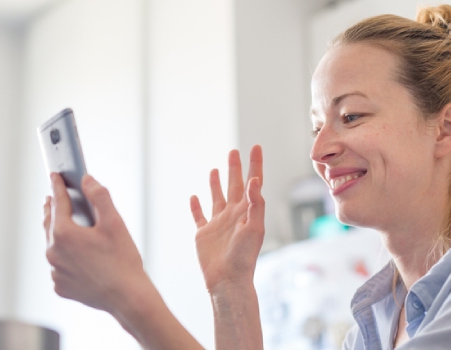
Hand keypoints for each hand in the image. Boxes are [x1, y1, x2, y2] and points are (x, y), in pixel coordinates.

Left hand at [43, 173, 145, 312]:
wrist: (127, 297)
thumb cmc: (122, 261)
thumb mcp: (114, 222)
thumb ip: (99, 196)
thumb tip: (87, 181)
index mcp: (63, 234)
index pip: (58, 202)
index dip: (57, 187)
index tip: (55, 177)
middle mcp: (53, 252)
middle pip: (50, 224)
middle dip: (52, 209)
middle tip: (53, 198)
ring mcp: (56, 272)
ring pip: (53, 246)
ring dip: (57, 234)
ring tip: (65, 225)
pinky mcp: (61, 286)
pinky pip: (59, 266)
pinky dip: (65, 258)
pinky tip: (77, 255)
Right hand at [190, 146, 264, 292]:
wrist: (228, 280)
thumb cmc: (244, 257)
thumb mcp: (254, 228)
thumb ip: (254, 203)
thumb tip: (254, 180)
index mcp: (247, 211)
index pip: (252, 183)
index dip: (254, 164)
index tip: (255, 146)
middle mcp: (233, 215)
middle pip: (234, 186)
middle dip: (234, 168)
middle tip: (233, 151)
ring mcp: (218, 224)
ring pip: (217, 198)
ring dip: (216, 184)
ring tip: (216, 169)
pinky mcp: (204, 234)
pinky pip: (199, 216)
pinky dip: (196, 207)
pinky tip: (194, 197)